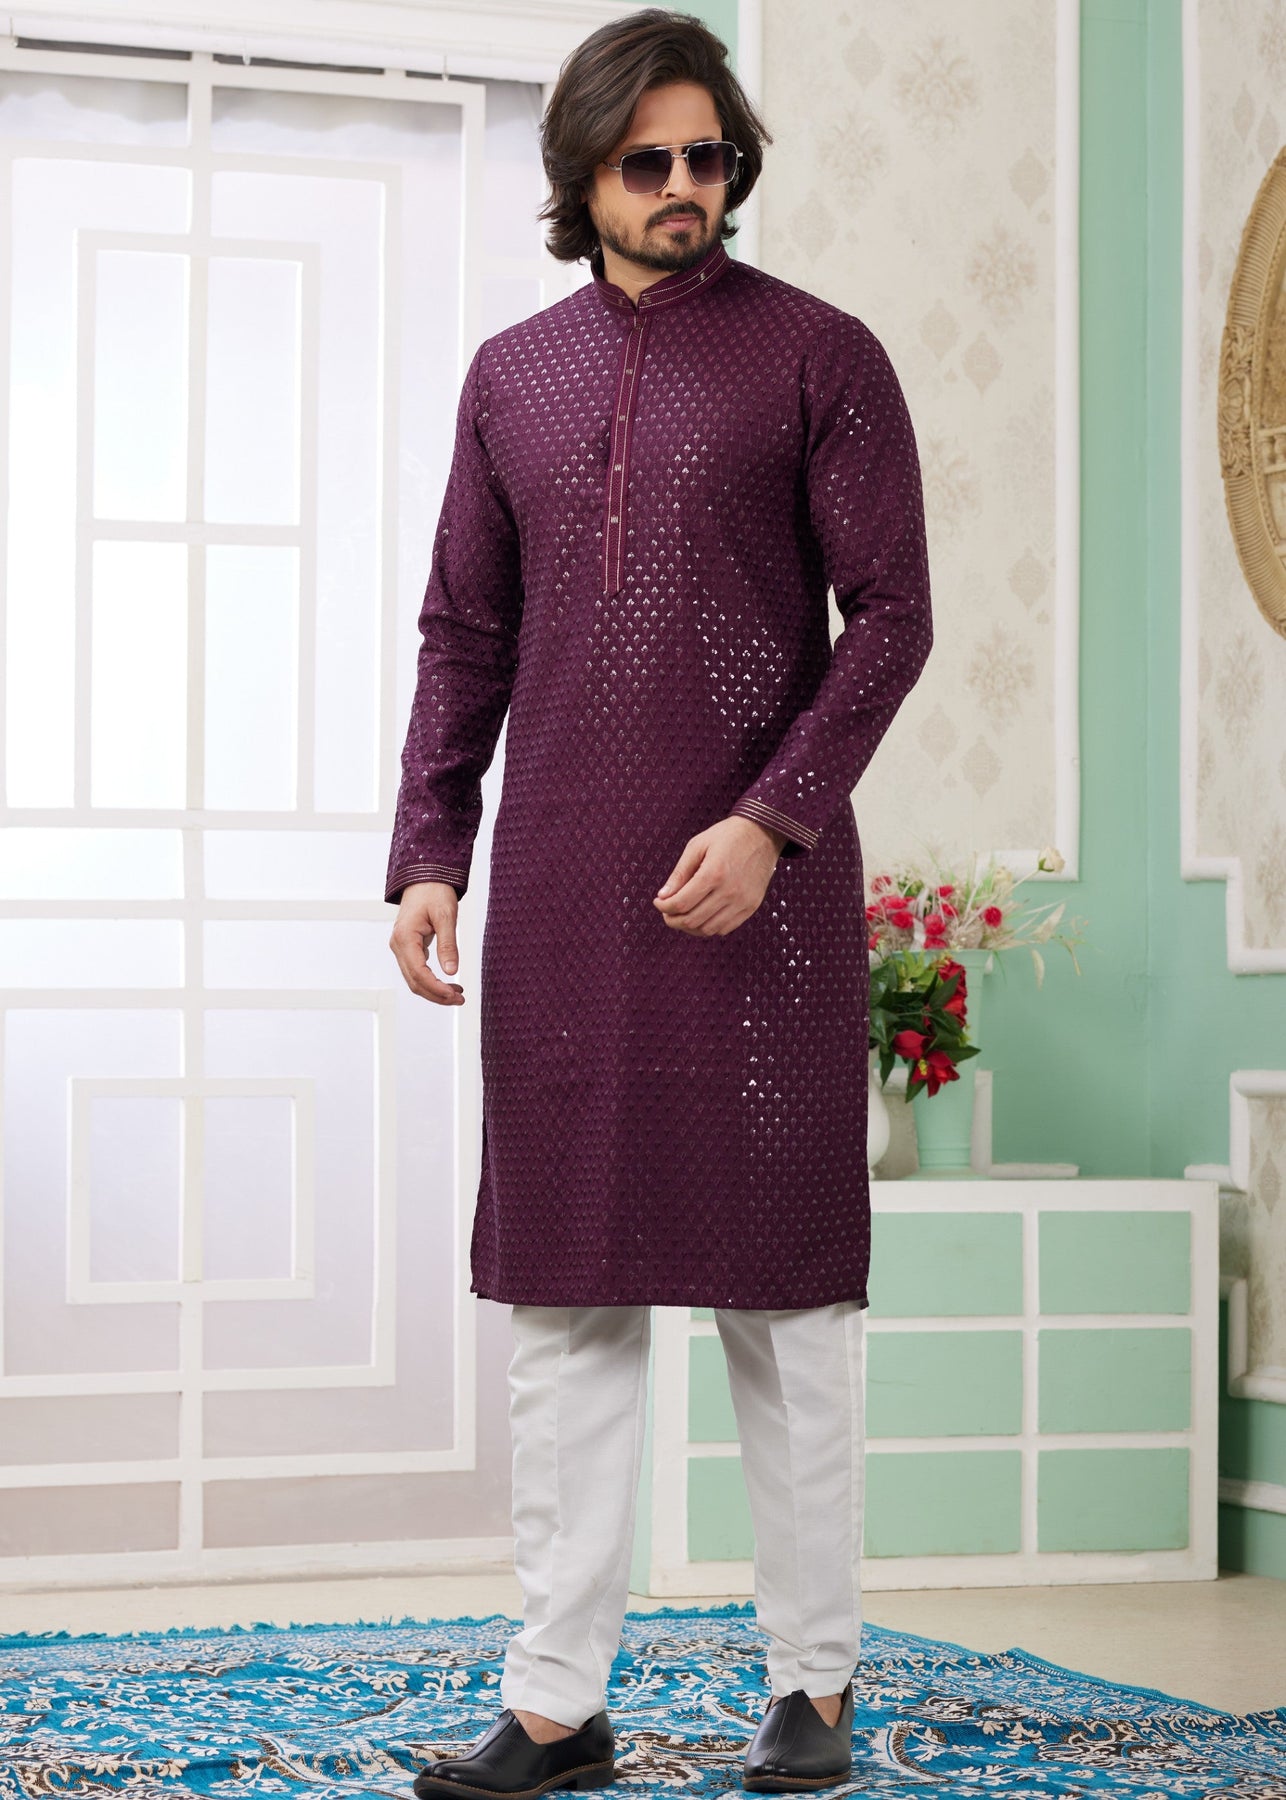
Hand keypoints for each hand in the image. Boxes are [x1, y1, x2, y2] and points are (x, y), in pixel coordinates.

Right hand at [388, 881, 465, 1004]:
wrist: (425, 877)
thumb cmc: (435, 892)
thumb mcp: (446, 916)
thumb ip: (448, 945)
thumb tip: (452, 971)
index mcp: (405, 937)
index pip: (418, 972)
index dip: (436, 988)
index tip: (454, 995)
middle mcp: (398, 944)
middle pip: (414, 981)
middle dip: (437, 995)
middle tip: (460, 999)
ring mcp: (401, 947)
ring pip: (414, 979)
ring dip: (434, 990)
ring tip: (457, 994)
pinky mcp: (407, 947)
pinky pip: (416, 971)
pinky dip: (431, 981)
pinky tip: (448, 984)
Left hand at [653, 817, 788, 936]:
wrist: (763, 833)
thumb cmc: (728, 836)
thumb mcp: (697, 845)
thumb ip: (680, 873)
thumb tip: (663, 896)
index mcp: (713, 873)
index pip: (681, 903)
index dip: (664, 907)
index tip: (658, 902)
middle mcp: (729, 891)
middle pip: (692, 920)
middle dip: (672, 919)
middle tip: (666, 911)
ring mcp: (742, 902)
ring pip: (707, 929)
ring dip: (689, 927)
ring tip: (682, 915)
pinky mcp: (751, 907)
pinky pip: (724, 928)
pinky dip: (708, 927)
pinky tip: (701, 916)